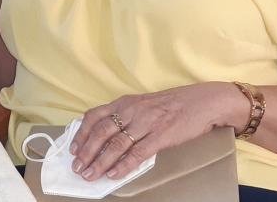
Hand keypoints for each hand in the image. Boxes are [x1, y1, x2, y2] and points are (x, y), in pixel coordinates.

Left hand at [69, 82, 245, 180]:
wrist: (203, 101)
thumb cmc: (173, 104)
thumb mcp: (143, 104)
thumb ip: (125, 115)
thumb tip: (106, 135)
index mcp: (125, 102)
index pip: (94, 116)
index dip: (81, 134)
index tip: (73, 149)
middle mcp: (132, 111)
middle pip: (101, 132)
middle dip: (86, 152)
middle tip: (78, 167)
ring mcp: (146, 123)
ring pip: (116, 144)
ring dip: (101, 162)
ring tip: (91, 174)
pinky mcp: (160, 136)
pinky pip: (137, 153)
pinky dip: (123, 165)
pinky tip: (114, 174)